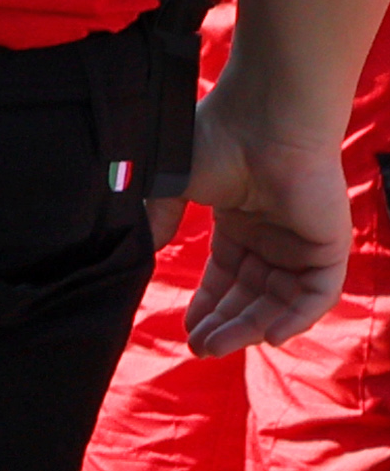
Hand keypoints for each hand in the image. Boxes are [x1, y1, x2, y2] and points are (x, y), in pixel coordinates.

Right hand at [179, 96, 357, 352]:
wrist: (263, 121)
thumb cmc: (216, 140)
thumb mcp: (173, 185)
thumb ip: (158, 219)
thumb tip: (140, 250)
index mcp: (240, 222)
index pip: (226, 277)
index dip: (208, 305)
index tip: (187, 331)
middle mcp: (272, 236)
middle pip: (252, 295)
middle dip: (226, 324)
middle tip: (202, 348)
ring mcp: (302, 243)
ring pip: (281, 301)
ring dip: (253, 327)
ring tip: (220, 346)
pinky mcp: (330, 247)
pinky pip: (317, 295)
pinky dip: (296, 318)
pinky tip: (268, 335)